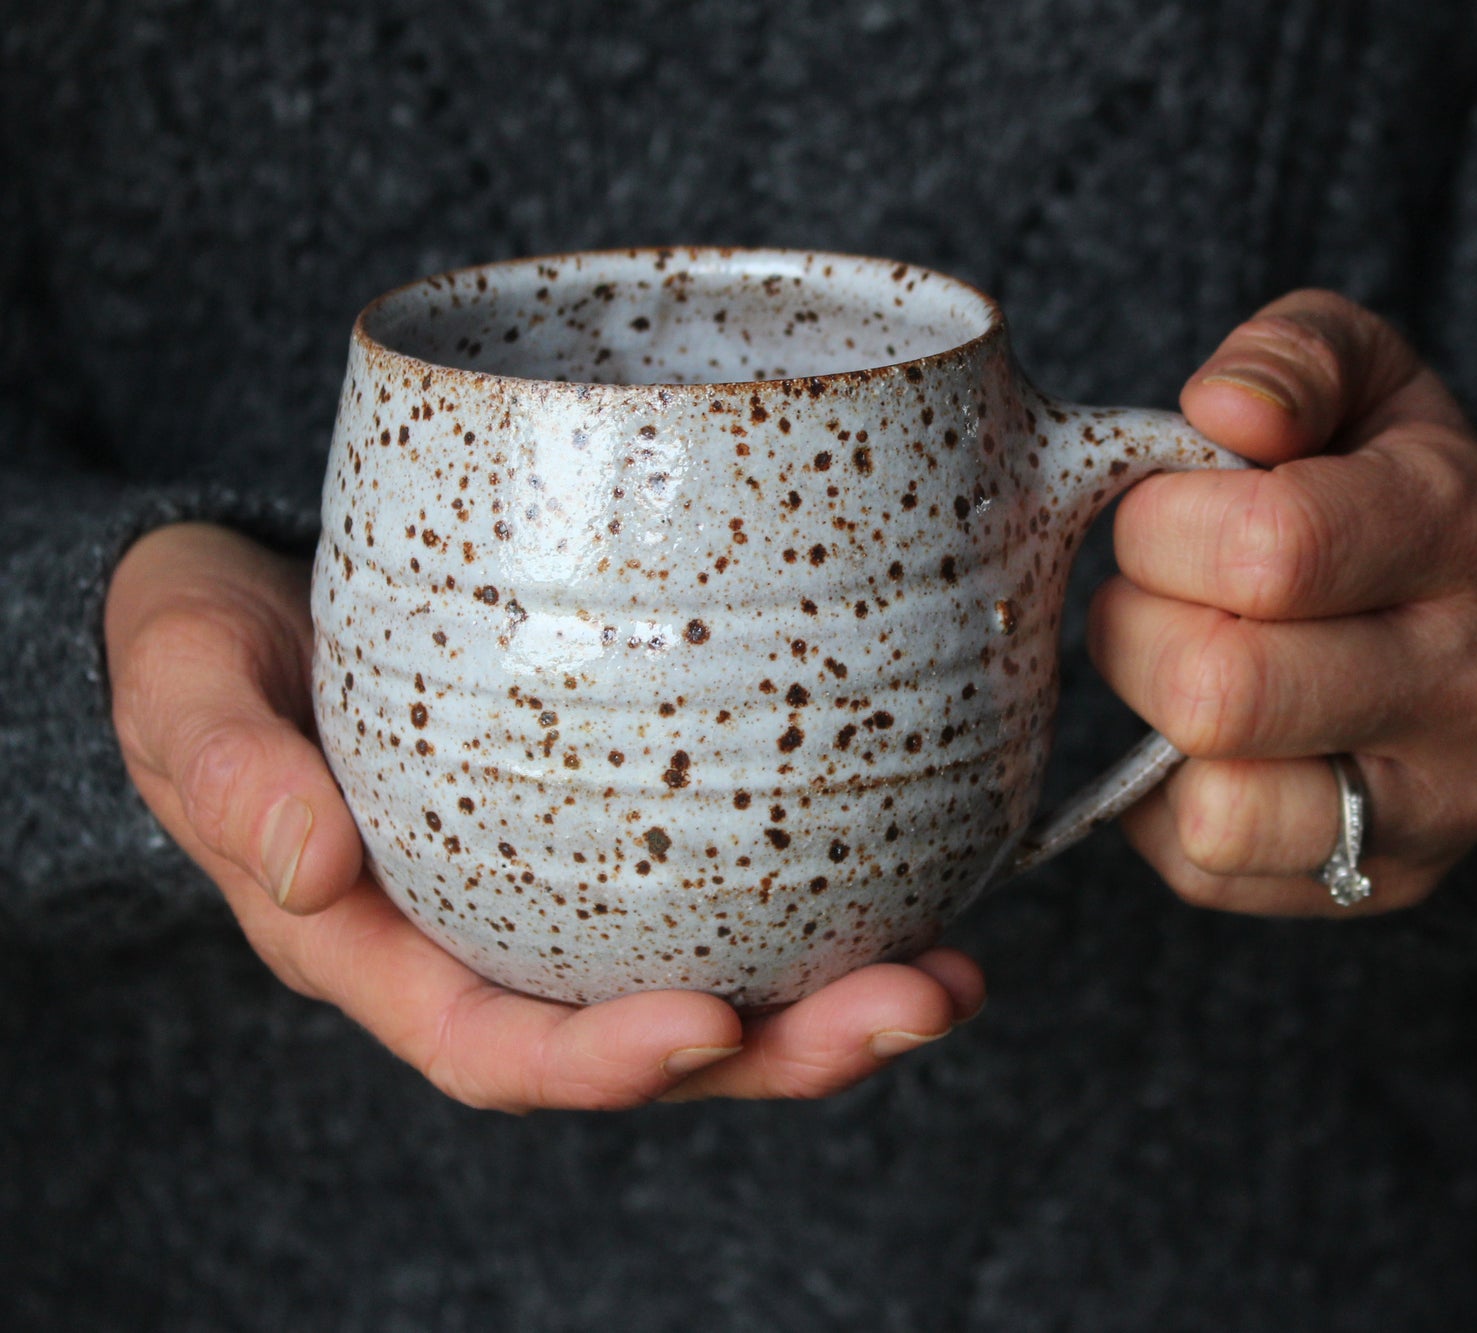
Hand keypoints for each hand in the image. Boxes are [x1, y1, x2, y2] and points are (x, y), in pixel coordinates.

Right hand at [104, 524, 982, 1110]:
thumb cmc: (215, 649)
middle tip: (910, 1007)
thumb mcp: (185, 687)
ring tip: (957, 977)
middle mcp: (499, 948)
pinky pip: (741, 890)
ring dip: (842, 1000)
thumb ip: (221, 766)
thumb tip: (304, 864)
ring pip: (723, 984)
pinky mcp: (638, 829)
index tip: (708, 1029)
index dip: (603, 1062)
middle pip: (651, 1042)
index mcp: (389, 954)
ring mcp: (577, 898)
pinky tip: (936, 878)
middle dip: (786, 1051)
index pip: (497, 1045)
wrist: (265, 594)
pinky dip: (837, 901)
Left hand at [1092, 290, 1476, 915]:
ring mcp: (1445, 800)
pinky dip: (1167, 804)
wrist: (1463, 614)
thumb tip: (1228, 408)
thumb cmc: (1373, 478)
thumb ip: (1292, 353)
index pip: (1269, 548)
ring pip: (1215, 810)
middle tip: (1158, 596)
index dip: (1163, 526)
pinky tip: (1210, 739)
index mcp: (1465, 525)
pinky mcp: (1388, 884)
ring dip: (1153, 726)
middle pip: (1219, 692)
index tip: (1168, 510)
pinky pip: (1207, 868)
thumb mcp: (1355, 373)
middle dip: (1138, 630)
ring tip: (1184, 663)